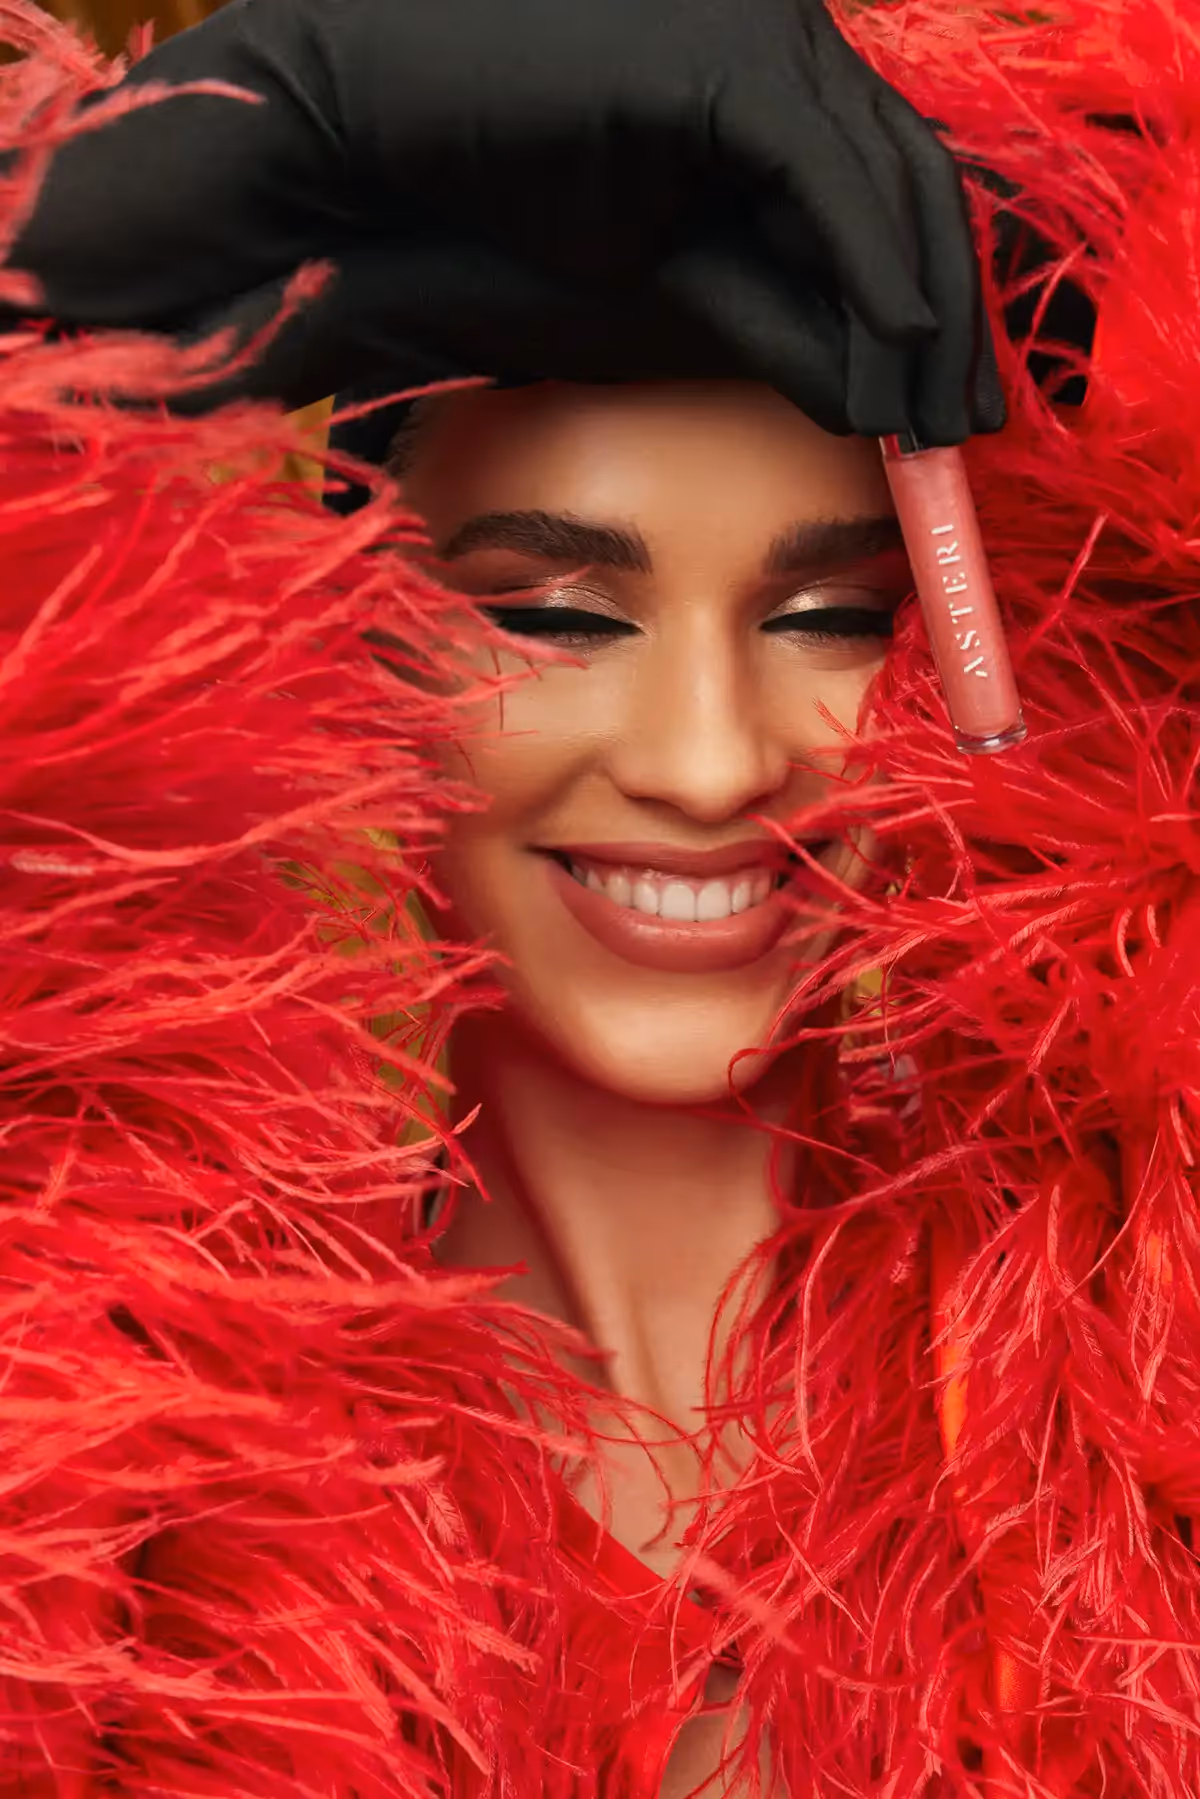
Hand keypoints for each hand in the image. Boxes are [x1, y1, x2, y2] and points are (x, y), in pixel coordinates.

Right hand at [10, 0, 1002, 443]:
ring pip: (888, 188)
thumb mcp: (651, 291)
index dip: (926, 322)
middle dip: (947, 328)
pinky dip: (870, 268)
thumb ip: (753, 316)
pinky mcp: (723, 66)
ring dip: (923, 317)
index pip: (883, 215)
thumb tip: (854, 389)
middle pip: (910, 197)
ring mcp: (757, 55)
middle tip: (965, 441)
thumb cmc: (483, 217)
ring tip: (936, 425)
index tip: (945, 427)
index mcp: (763, 115)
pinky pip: (828, 175)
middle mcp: (779, 69)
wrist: (361, 136)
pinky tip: (891, 352)